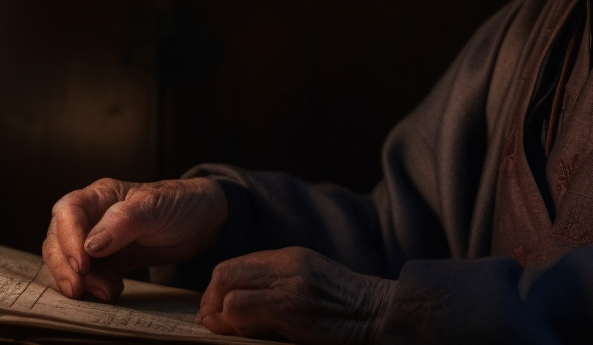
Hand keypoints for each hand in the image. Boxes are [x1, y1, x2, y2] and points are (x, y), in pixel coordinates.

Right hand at [42, 177, 226, 301]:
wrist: (202, 222)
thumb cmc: (179, 204)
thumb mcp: (155, 207)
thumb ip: (123, 222)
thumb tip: (91, 245)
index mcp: (100, 195)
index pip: (68, 212)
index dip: (68, 239)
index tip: (82, 264)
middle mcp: (91, 217)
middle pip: (57, 239)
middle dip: (64, 266)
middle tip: (79, 288)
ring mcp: (97, 241)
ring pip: (67, 261)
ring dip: (79, 280)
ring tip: (106, 291)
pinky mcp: (107, 261)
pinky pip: (86, 276)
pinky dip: (92, 287)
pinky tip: (111, 291)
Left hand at [198, 247, 392, 344]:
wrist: (382, 315)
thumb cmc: (348, 312)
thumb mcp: (309, 289)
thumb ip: (275, 290)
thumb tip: (230, 309)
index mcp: (290, 258)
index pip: (235, 265)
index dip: (216, 290)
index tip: (214, 312)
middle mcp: (287, 264)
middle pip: (225, 273)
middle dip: (210, 300)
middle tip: (211, 323)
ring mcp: (290, 284)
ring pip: (228, 290)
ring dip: (220, 315)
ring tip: (227, 330)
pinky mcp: (293, 307)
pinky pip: (242, 308)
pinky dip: (234, 323)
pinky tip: (244, 334)